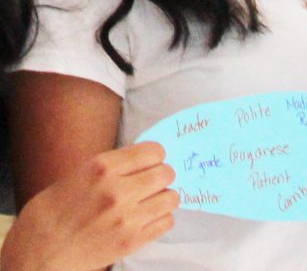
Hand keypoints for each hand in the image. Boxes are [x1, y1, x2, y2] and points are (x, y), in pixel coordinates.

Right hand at [0, 143, 177, 270]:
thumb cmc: (52, 213)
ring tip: (149, 202)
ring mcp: (126, 217)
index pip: (154, 150)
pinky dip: (161, 219)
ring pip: (171, 197)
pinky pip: (166, 222)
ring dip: (163, 198)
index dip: (155, 156)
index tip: (150, 163)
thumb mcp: (78, 174)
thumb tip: (144, 157)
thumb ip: (112, 165)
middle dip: (161, 176)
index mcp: (102, 167)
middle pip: (166, 173)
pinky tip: (147, 220)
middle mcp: (117, 190)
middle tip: (150, 183)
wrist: (36, 254)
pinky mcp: (131, 241)